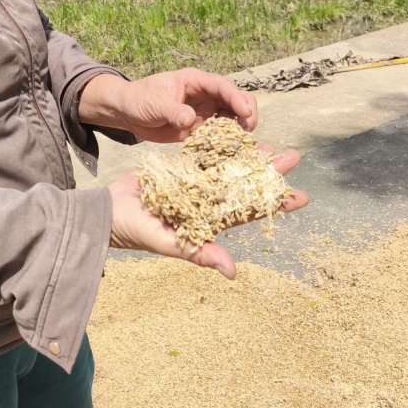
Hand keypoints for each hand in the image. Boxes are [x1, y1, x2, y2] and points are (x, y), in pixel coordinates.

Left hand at [78, 69, 257, 142]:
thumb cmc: (139, 99)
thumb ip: (173, 110)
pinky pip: (218, 134)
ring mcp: (204, 112)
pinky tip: (229, 151)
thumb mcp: (154, 103)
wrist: (127, 113)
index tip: (246, 113)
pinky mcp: (200, 129)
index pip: (222, 86)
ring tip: (242, 143)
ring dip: (239, 128)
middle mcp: (204, 95)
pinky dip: (226, 141)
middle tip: (249, 130)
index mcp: (195, 81)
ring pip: (231, 117)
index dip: (236, 98)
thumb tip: (190, 119)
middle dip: (246, 112)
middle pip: (234, 100)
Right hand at [107, 147, 307, 278]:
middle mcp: (207, 203)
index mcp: (210, 222)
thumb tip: (233, 272)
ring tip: (268, 143)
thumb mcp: (167, 244)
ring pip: (228, 168)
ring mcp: (193, 185)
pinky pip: (203, 157)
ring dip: (248, 157)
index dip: (275, 204)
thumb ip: (199, 253)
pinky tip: (234, 136)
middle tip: (293, 156)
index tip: (301, 195)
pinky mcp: (178, 170)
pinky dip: (219, 147)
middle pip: (245, 186)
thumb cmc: (134, 232)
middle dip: (268, 173)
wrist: (105, 210)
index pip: (249, 212)